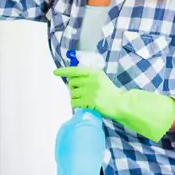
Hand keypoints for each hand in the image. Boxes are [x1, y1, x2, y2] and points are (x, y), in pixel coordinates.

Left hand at [53, 66, 174, 141]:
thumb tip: (72, 78)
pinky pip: (74, 102)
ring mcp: (90, 91)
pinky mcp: (90, 101)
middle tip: (82, 92)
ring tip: (84, 99)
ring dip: (75, 97)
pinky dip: (76, 104)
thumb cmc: (110, 93)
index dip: (63, 71)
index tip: (55, 72)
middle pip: (72, 83)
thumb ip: (88, 76)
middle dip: (74, 88)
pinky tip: (83, 105)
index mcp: (94, 73)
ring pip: (72, 93)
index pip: (75, 70)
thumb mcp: (101, 79)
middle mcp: (91, 80)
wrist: (120, 103)